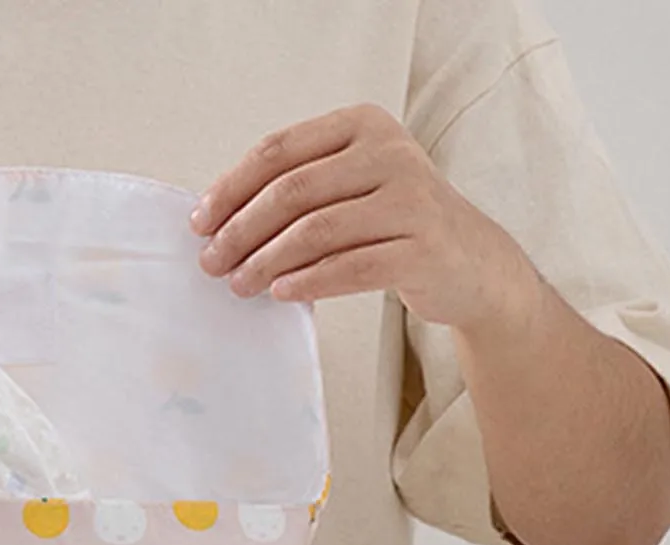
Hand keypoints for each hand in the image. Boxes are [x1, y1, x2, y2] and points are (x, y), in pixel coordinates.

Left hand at [191, 104, 539, 333]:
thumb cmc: (393, 223)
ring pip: (317, 231)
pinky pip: (351, 268)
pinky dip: (309, 282)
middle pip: (292, 191)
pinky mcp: (422, 248)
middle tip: (212, 262)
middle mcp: (390, 154)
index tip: (200, 223)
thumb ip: (298, 190)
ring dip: (267, 261)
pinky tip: (281, 293)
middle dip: (242, 230)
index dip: (232, 188)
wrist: (468, 261)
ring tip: (239, 284)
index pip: (279, 151)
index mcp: (362, 126)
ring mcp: (410, 200)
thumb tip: (218, 220)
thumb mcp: (350, 186)